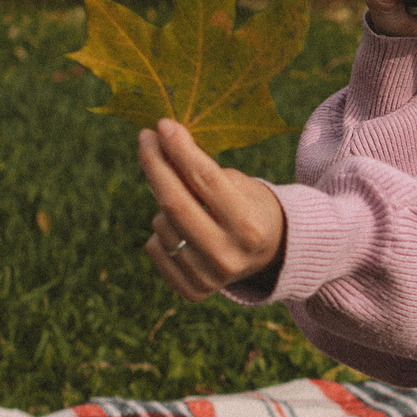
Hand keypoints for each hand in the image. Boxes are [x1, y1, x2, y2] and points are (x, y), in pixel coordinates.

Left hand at [138, 119, 286, 301]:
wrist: (270, 255)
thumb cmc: (250, 208)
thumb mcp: (240, 185)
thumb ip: (201, 174)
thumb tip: (156, 149)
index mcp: (249, 227)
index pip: (205, 179)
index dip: (180, 148)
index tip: (162, 125)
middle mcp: (228, 256)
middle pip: (174, 204)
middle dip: (155, 165)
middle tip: (145, 139)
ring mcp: (209, 278)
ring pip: (160, 224)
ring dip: (165, 204)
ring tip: (189, 204)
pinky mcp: (192, 291)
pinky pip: (154, 249)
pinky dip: (162, 232)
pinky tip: (183, 231)